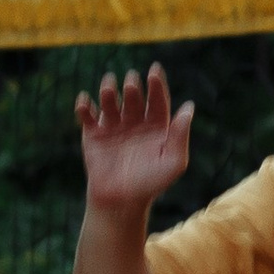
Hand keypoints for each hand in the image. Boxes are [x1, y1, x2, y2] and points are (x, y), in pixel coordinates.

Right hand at [75, 61, 194, 212]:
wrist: (121, 202)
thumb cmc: (151, 184)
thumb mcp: (174, 162)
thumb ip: (180, 135)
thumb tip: (189, 106)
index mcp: (156, 125)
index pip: (157, 99)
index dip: (157, 84)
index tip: (154, 70)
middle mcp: (135, 121)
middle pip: (133, 96)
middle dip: (133, 87)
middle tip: (132, 83)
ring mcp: (113, 126)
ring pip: (110, 100)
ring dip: (109, 90)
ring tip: (109, 87)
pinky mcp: (92, 134)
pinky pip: (87, 115)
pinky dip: (84, 106)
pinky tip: (85, 101)